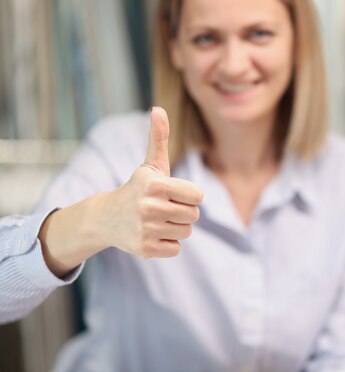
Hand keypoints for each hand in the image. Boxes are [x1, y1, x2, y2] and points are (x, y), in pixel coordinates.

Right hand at [100, 107, 203, 257]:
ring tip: (157, 220)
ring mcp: (145, 229)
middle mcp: (149, 207)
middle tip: (164, 208)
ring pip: (186, 232)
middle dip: (183, 212)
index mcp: (154, 185)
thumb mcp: (150, 164)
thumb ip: (158, 138)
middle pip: (194, 215)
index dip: (189, 195)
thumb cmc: (138, 189)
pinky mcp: (144, 248)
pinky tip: (152, 234)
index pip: (198, 196)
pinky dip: (168, 244)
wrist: (106, 218)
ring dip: (176, 228)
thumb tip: (158, 108)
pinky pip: (175, 249)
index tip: (172, 193)